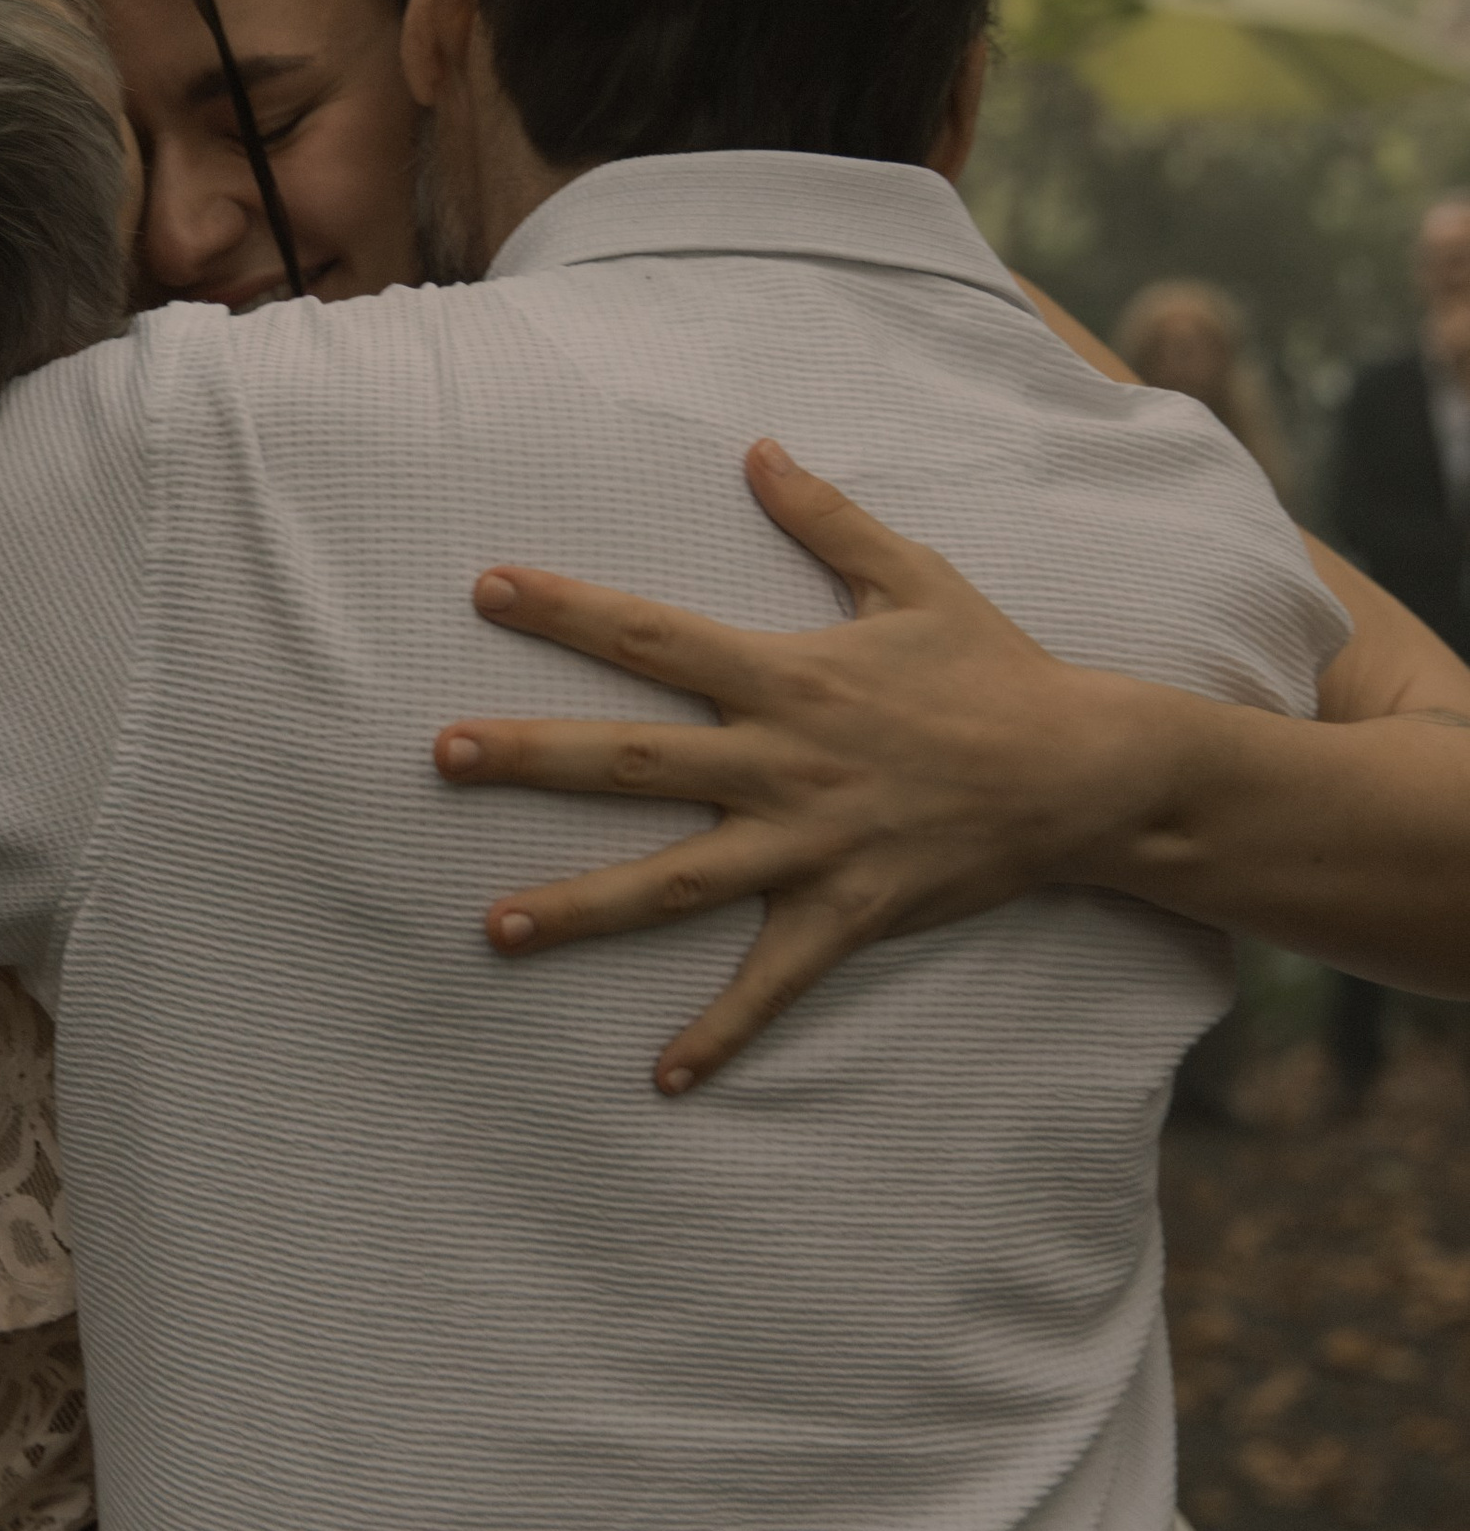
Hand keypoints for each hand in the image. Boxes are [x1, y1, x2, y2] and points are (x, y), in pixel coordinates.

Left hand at [430, 439, 1158, 1092]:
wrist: (1085, 771)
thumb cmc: (996, 668)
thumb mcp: (913, 577)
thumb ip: (825, 516)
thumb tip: (758, 449)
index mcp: (787, 675)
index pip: (654, 635)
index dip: (569, 610)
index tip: (486, 588)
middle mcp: (782, 760)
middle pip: (633, 759)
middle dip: (534, 757)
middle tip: (444, 754)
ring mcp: (809, 844)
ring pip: (674, 881)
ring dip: (582, 906)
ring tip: (493, 927)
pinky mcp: (846, 914)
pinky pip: (771, 985)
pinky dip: (721, 1036)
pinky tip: (662, 1081)